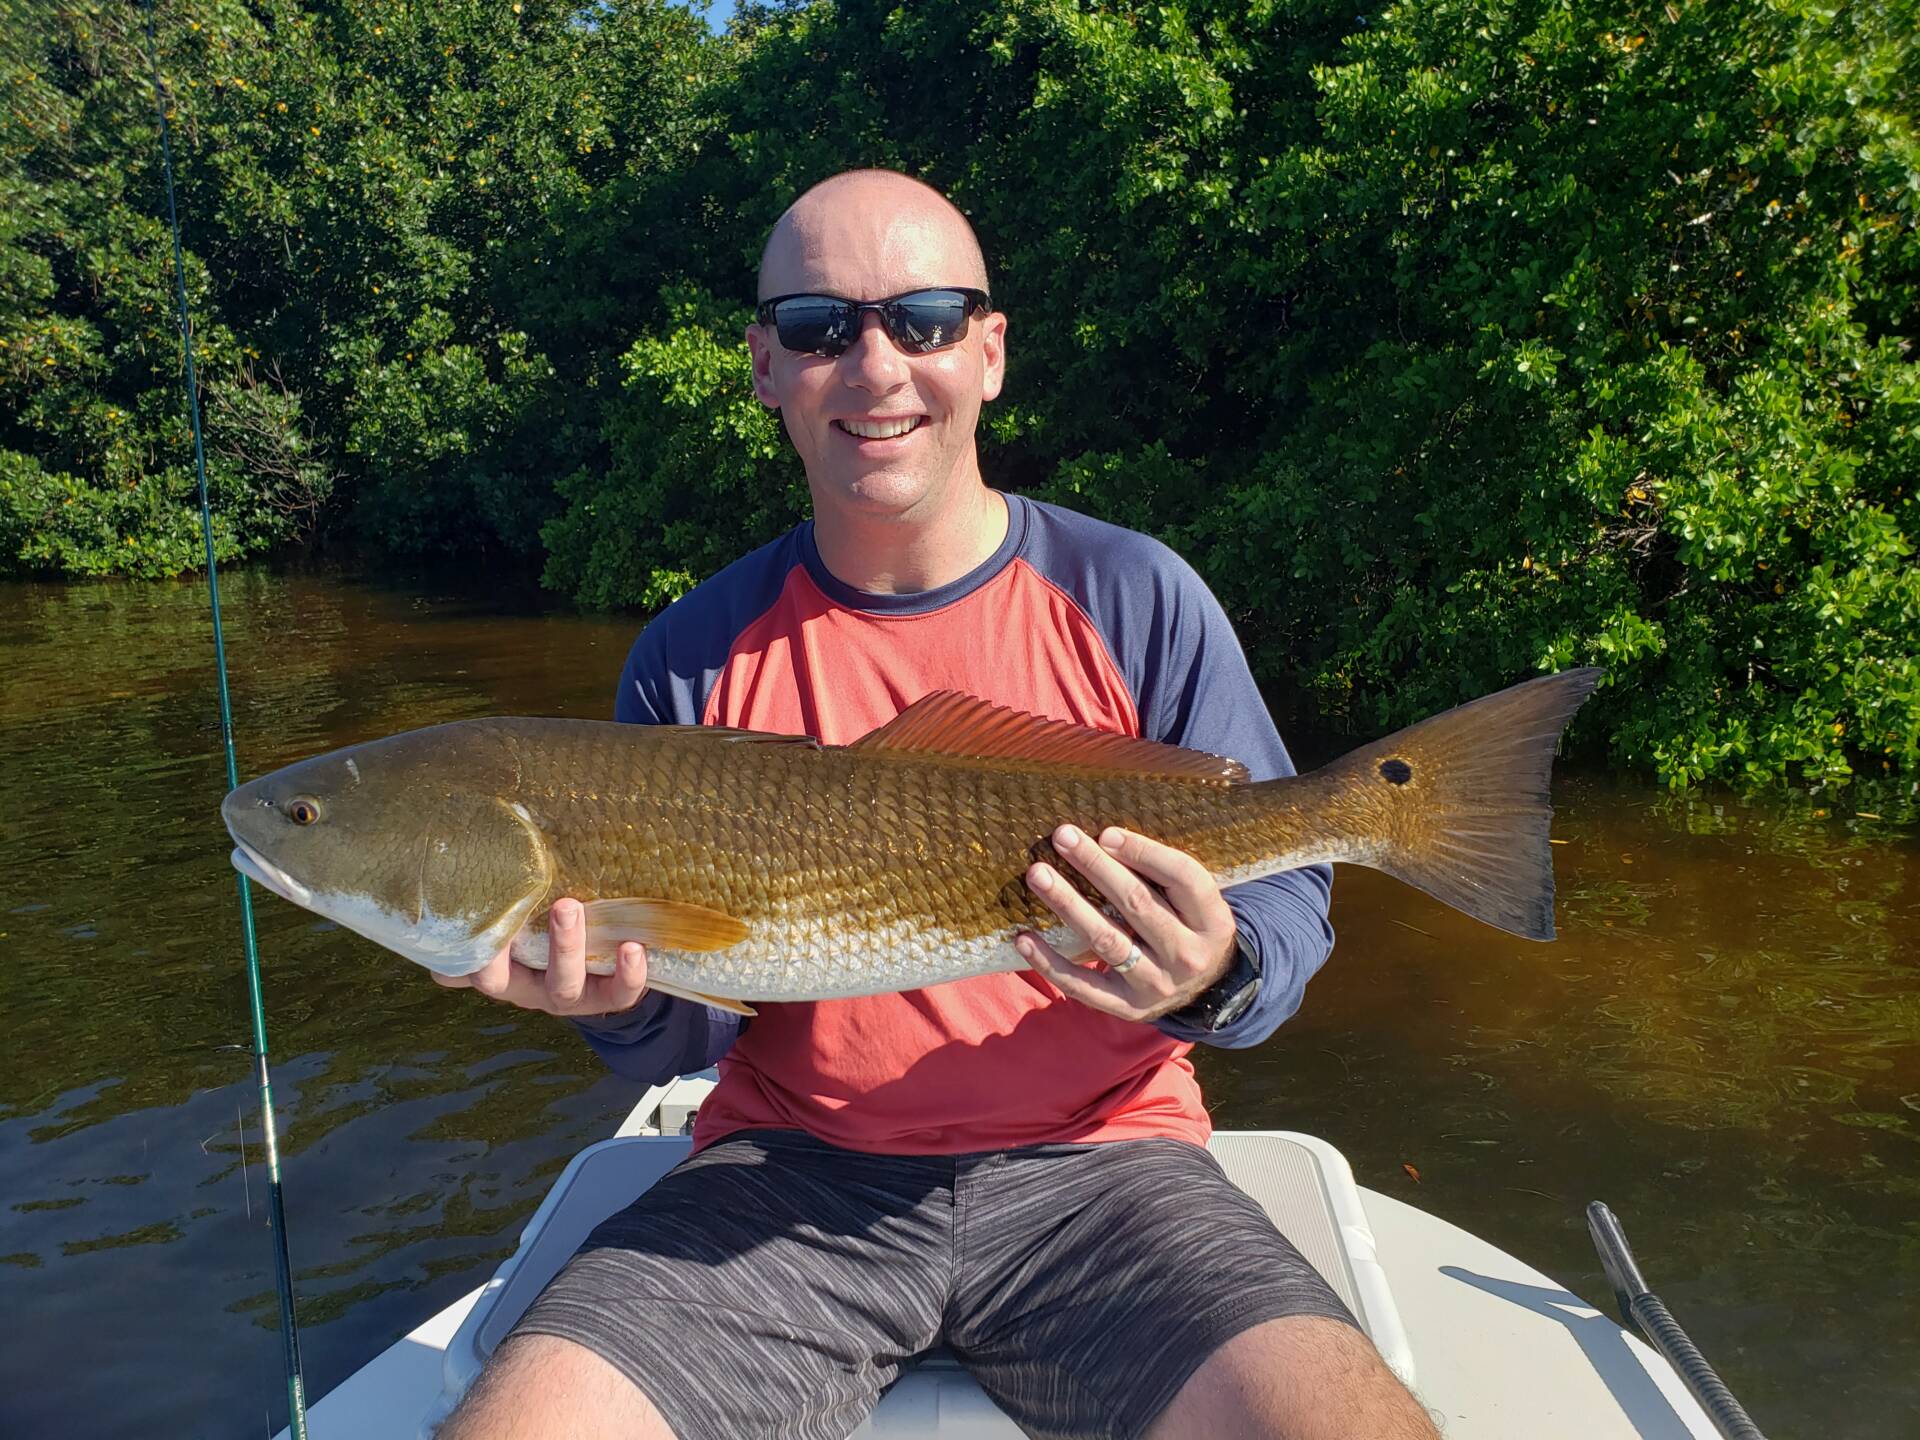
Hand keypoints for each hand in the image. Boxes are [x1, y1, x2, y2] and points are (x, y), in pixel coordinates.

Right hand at [432, 897, 650, 1017]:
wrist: (600, 975)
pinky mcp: (607, 998)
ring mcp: (568, 997)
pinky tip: (633, 947)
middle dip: (514, 944)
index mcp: (502, 972)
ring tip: (574, 908)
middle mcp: (528, 989)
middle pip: (510, 982)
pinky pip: (617, 995)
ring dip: (568, 947)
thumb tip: (454, 895)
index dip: (471, 957)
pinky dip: (628, 974)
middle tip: (552, 903)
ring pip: (563, 985)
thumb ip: (491, 918)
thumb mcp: (518, 929)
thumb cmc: (547, 941)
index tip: (478, 924)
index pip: (471, 972)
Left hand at [1016, 825, 1238, 1021]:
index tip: (1106, 833)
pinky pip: (1082, 985)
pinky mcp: (1127, 1007)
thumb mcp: (1196, 904)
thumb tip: (1103, 837)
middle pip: (1137, 904)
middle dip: (1095, 866)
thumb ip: (1163, 875)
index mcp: (1212, 921)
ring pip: (1106, 940)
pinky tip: (1024, 937)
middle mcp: (1188, 955)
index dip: (1143, 852)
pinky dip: (1050, 962)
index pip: (1182, 878)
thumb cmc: (1189, 929)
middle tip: (1062, 837)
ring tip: (1038, 875)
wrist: (1207, 993)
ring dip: (1068, 904)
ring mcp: (1156, 985)